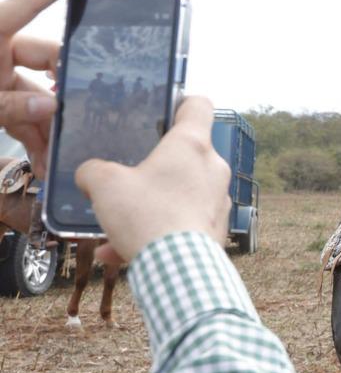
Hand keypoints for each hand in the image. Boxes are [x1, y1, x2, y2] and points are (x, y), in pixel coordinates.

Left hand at [0, 0, 97, 171]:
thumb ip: (9, 105)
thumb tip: (52, 107)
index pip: (30, 1)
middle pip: (44, 58)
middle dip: (63, 89)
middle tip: (80, 112)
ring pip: (33, 96)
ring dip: (46, 126)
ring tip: (57, 155)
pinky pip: (18, 114)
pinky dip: (30, 136)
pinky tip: (43, 160)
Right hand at [75, 95, 230, 264]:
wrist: (179, 270)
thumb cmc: (147, 216)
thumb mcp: (104, 185)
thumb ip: (93, 170)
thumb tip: (90, 173)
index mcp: (191, 144)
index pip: (198, 105)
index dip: (180, 102)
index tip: (163, 110)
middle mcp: (213, 167)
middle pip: (187, 153)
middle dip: (156, 164)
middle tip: (129, 176)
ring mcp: (219, 199)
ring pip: (180, 193)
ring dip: (149, 204)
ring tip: (116, 223)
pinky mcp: (217, 228)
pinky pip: (181, 223)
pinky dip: (155, 232)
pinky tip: (118, 252)